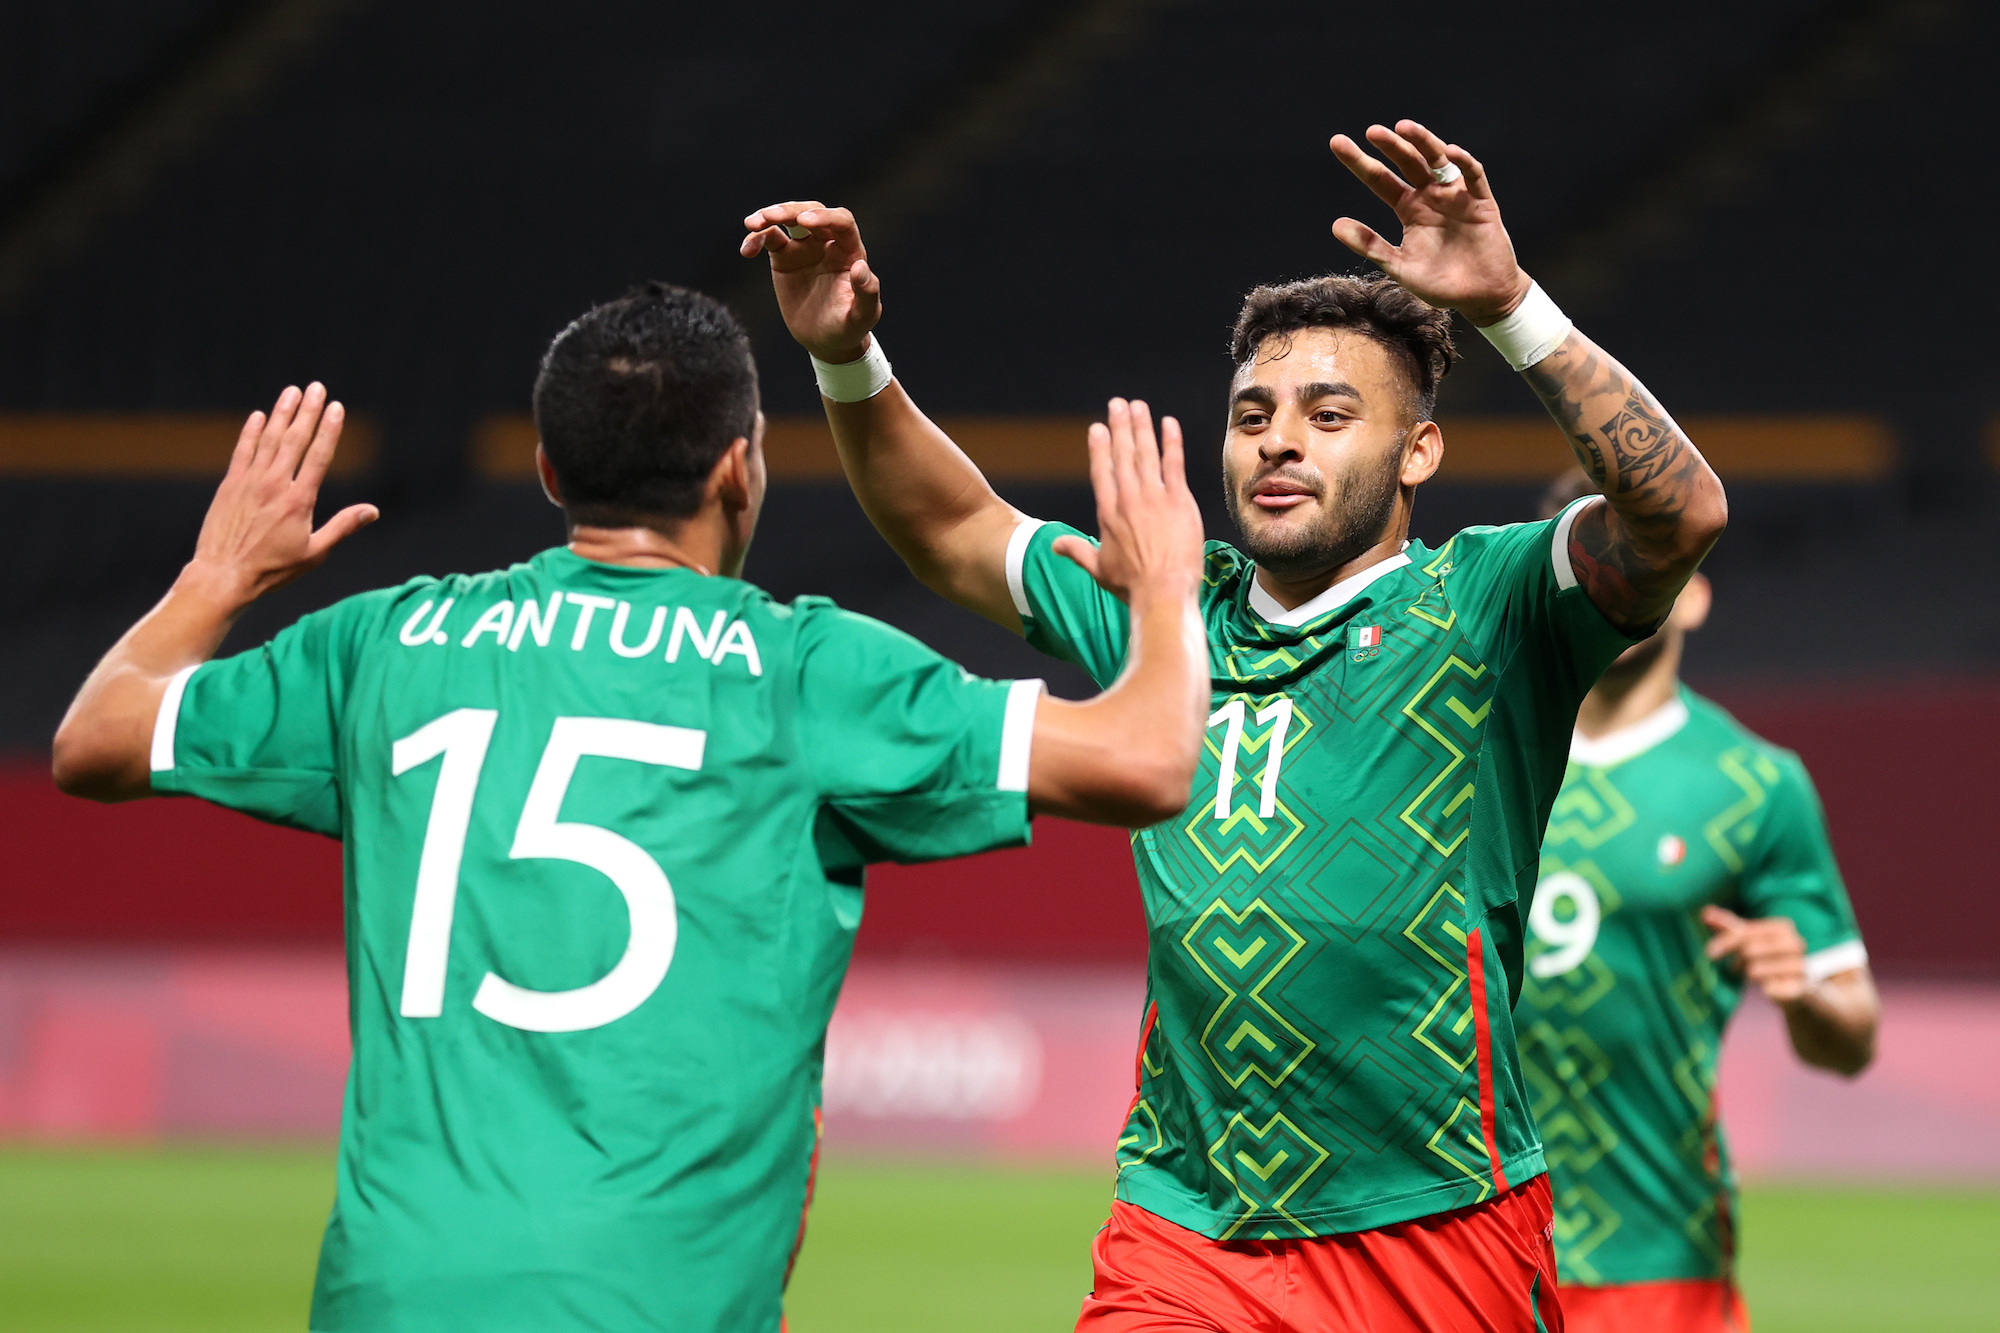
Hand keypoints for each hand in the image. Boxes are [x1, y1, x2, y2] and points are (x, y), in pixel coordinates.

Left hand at [188, 383, 377, 605]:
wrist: (223, 575)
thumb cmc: (272, 570)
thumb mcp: (314, 554)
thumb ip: (342, 527)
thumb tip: (372, 511)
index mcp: (299, 501)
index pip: (318, 456)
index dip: (329, 430)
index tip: (336, 408)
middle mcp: (275, 485)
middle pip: (295, 440)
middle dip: (308, 412)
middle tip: (317, 387)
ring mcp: (250, 482)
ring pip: (268, 440)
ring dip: (281, 413)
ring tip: (292, 392)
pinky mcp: (229, 485)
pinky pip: (242, 451)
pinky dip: (250, 432)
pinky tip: (258, 416)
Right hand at [741, 201, 880, 362]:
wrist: (825, 340)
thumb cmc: (849, 327)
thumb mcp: (863, 316)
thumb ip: (867, 293)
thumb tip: (861, 268)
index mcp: (850, 251)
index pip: (841, 222)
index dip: (824, 217)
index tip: (805, 221)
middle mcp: (828, 243)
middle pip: (811, 212)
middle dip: (791, 210)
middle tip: (771, 217)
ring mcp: (805, 248)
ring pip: (788, 219)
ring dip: (770, 216)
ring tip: (751, 224)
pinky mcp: (784, 257)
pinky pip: (769, 238)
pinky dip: (756, 239)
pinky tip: (747, 250)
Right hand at [1054, 400, 1203, 606]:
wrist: (1162, 592)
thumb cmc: (1131, 585)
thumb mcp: (1098, 568)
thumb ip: (1076, 551)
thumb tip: (1053, 546)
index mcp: (1108, 514)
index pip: (1101, 472)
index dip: (1099, 448)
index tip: (1097, 428)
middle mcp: (1128, 500)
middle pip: (1122, 455)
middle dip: (1120, 427)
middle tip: (1118, 404)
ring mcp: (1154, 498)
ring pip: (1146, 454)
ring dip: (1141, 427)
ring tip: (1138, 406)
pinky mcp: (1179, 501)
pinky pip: (1174, 465)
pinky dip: (1171, 442)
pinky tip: (1169, 423)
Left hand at [1328, 120, 1530, 325]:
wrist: (1481, 297)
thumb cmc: (1440, 284)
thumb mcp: (1399, 266)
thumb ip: (1370, 245)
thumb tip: (1335, 224)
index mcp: (1409, 209)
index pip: (1380, 180)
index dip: (1360, 162)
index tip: (1337, 142)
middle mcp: (1430, 197)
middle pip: (1408, 163)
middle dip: (1391, 146)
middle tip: (1372, 132)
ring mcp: (1456, 197)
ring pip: (1438, 161)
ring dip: (1424, 142)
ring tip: (1404, 127)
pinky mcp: (1482, 203)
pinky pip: (1473, 176)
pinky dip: (1464, 163)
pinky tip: (1451, 152)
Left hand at [1701, 905, 1808, 1004]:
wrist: (1791, 985)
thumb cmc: (1765, 956)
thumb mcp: (1746, 938)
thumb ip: (1727, 925)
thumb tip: (1705, 912)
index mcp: (1783, 927)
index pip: (1746, 931)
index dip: (1726, 941)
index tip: (1709, 952)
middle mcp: (1796, 943)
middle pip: (1750, 949)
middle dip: (1737, 958)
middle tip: (1735, 965)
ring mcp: (1800, 966)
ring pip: (1756, 969)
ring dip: (1748, 973)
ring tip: (1751, 973)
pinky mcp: (1800, 987)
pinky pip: (1769, 989)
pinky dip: (1763, 989)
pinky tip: (1765, 987)